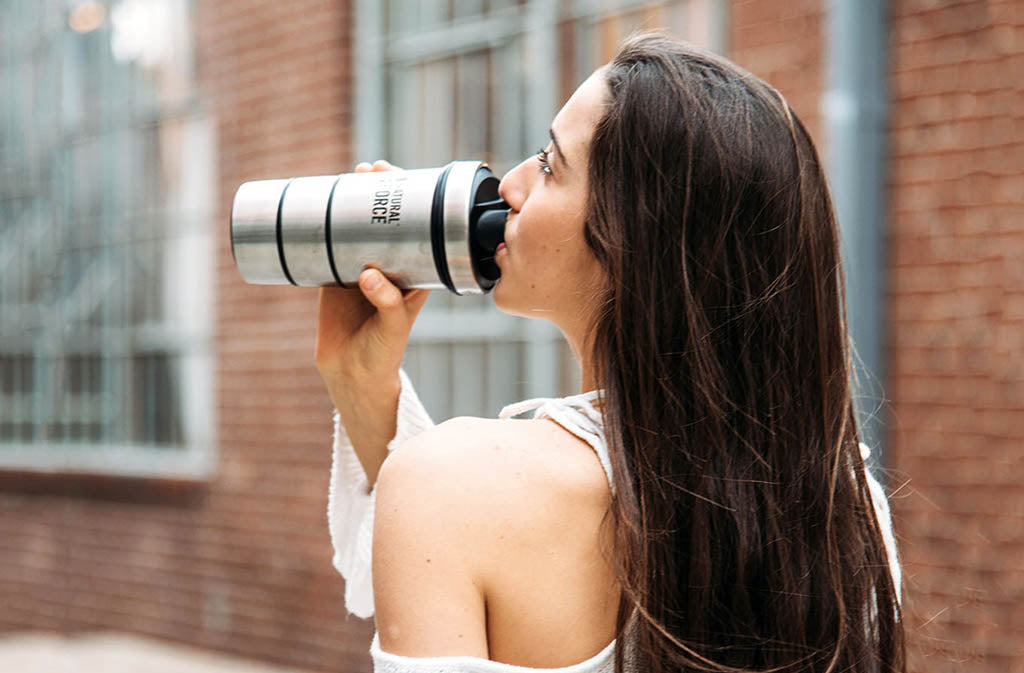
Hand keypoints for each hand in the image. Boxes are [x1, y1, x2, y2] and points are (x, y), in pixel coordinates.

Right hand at [314, 160, 431, 401]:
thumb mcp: (392, 327)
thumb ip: (387, 302)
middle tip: (368, 169)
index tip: (398, 177)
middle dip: (379, 191)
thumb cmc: (384, 352)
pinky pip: (330, 245)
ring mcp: (361, 268)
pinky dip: (325, 226)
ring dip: (354, 201)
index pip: (418, 228)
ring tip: (348, 177)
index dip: (411, 199)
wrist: (352, 374)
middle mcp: (389, 266)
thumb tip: (368, 274)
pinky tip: (318, 204)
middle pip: (387, 220)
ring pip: (359, 227)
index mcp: (414, 273)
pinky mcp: (334, 276)